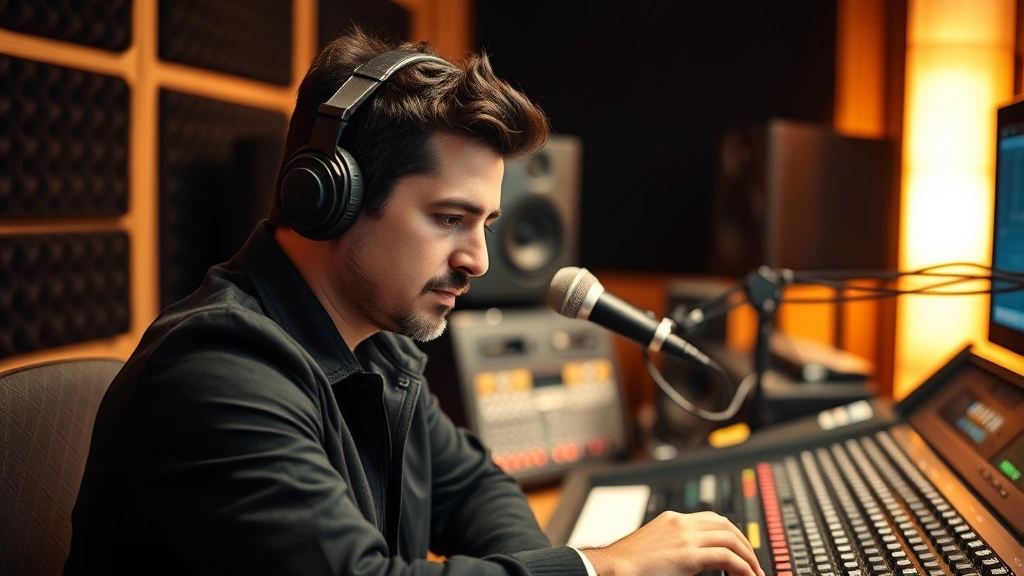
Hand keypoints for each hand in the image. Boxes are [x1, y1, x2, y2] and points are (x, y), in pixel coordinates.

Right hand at [579, 511, 764, 575]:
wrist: (612, 568)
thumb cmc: (628, 565)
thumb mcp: (655, 547)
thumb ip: (675, 547)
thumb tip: (696, 560)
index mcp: (672, 519)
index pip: (712, 518)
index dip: (731, 532)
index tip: (740, 548)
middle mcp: (681, 523)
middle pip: (726, 525)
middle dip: (745, 543)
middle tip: (753, 562)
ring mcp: (685, 537)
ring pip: (731, 538)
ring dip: (748, 556)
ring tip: (754, 572)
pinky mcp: (689, 555)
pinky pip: (727, 557)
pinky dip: (742, 567)